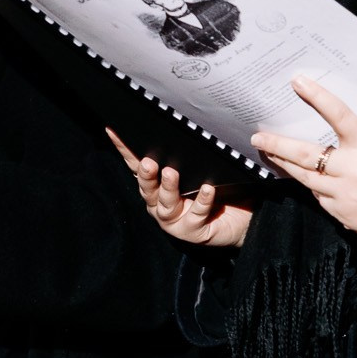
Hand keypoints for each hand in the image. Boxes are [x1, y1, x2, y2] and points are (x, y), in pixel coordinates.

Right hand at [107, 129, 252, 246]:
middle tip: (149, 162)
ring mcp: (175, 220)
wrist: (242, 219)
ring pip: (166, 205)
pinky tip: (207, 189)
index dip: (125, 150)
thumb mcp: (202, 167)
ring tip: (171, 173)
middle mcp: (160, 204)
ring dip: (168, 188)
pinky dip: (201, 202)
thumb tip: (187, 125)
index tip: (114, 131)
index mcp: (157, 186)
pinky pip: (196, 215)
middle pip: (148, 189)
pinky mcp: (193, 232)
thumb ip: (191, 152)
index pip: (137, 165)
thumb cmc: (218, 190)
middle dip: (146, 175)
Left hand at [251, 74, 356, 253]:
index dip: (318, 97)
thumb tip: (337, 140)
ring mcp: (344, 196)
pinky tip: (311, 182)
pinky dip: (314, 187)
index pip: (340, 116)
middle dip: (277, 145)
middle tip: (258, 137)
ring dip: (287, 166)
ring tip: (272, 155)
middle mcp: (353, 171)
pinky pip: (319, 197)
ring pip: (305, 178)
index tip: (297, 82)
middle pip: (305, 155)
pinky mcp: (340, 215)